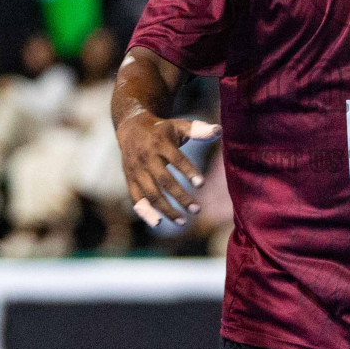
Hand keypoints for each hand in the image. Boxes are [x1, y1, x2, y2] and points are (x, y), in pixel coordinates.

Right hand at [117, 112, 219, 227]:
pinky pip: (137, 199)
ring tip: (183, 221)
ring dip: (166, 209)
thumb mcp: (178, 125)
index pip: (176, 159)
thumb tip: (219, 130)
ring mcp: (136, 171)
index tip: (202, 185)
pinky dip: (146, 212)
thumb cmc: (162, 130)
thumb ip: (198, 130)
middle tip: (197, 210)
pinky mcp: (130, 180)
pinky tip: (159, 223)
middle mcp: (146, 158)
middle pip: (164, 180)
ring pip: (151, 193)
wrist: (131, 129)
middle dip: (180, 197)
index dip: (189, 171)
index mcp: (160, 143)